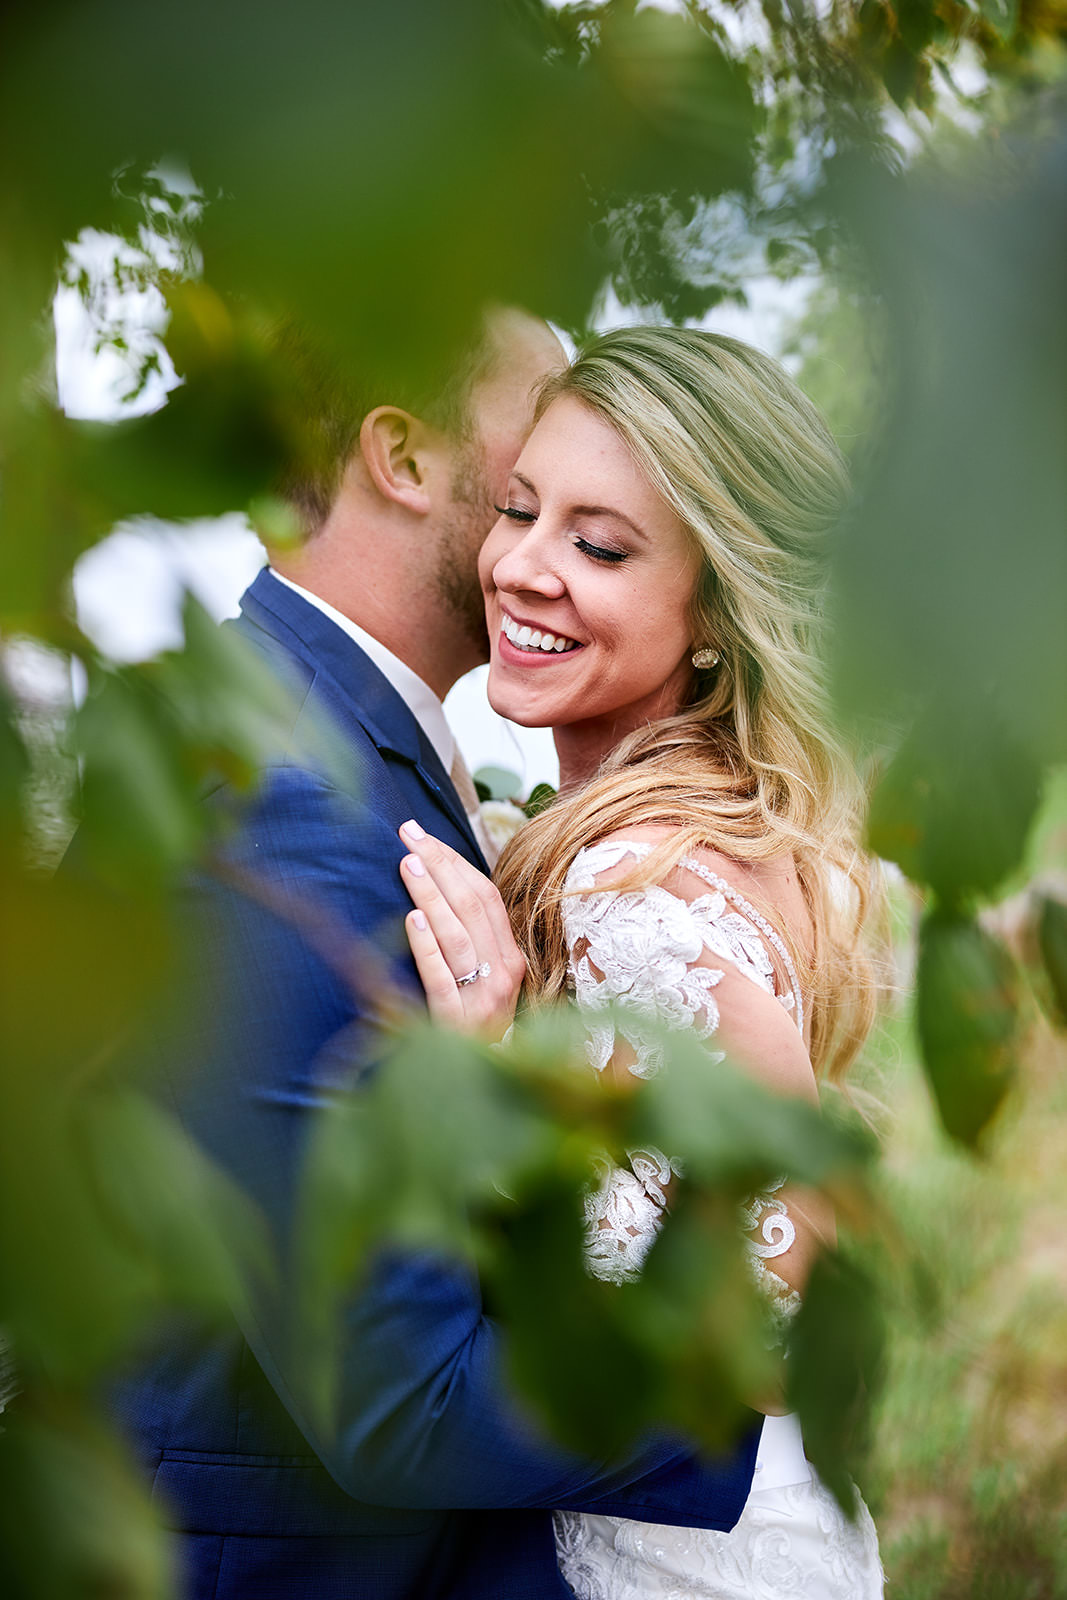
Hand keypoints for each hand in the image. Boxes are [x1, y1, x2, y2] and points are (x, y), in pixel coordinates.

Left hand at [398, 819, 525, 1038]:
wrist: (478, 1083)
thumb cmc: (473, 1025)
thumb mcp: (482, 979)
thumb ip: (469, 939)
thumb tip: (438, 885)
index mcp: (512, 956)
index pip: (485, 895)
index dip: (454, 861)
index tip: (423, 834)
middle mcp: (505, 973)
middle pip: (472, 905)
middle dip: (439, 864)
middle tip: (407, 833)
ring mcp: (485, 998)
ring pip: (457, 934)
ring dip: (431, 895)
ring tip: (408, 864)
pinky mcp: (458, 1021)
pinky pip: (442, 976)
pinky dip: (427, 945)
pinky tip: (412, 919)